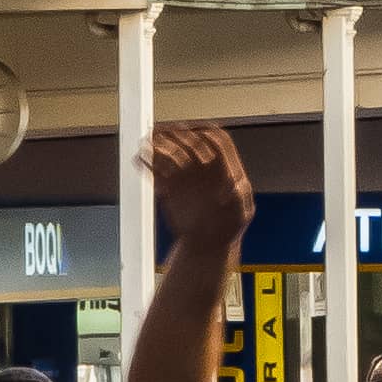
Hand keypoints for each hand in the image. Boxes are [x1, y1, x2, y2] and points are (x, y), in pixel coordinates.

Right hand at [142, 120, 253, 250]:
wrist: (207, 245)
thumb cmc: (228, 228)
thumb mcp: (240, 214)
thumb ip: (240, 197)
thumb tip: (235, 184)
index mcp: (225, 167)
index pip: (218, 140)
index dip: (207, 136)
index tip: (197, 139)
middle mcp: (203, 166)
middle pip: (191, 140)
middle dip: (179, 136)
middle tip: (169, 138)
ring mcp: (186, 175)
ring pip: (171, 151)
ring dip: (159, 144)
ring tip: (149, 145)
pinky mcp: (169, 187)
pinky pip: (156, 170)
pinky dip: (147, 163)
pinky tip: (141, 160)